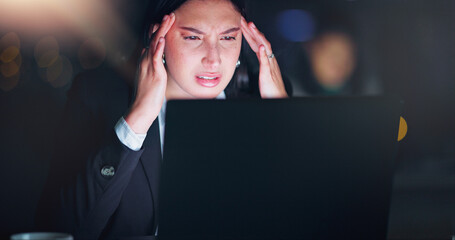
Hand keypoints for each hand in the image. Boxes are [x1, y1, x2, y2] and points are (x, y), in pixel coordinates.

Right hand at [125, 13, 175, 133]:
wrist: (142, 107)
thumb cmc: (148, 95)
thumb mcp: (151, 77)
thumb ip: (154, 66)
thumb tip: (157, 58)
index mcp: (145, 61)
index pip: (151, 41)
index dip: (158, 30)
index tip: (165, 22)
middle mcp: (145, 61)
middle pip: (153, 38)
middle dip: (161, 26)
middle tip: (169, 16)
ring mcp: (148, 66)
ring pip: (154, 44)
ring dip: (161, 31)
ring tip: (168, 20)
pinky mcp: (154, 73)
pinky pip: (156, 57)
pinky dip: (158, 47)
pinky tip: (161, 39)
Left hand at [241, 17, 287, 98]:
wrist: (277, 97)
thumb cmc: (271, 87)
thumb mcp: (264, 71)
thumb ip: (261, 61)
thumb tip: (258, 52)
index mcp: (265, 59)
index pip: (257, 43)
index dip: (250, 34)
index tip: (243, 25)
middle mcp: (268, 60)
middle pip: (260, 41)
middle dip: (252, 30)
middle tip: (245, 21)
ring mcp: (269, 65)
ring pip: (264, 47)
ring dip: (258, 37)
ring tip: (252, 28)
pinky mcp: (268, 73)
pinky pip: (266, 62)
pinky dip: (264, 54)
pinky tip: (261, 48)